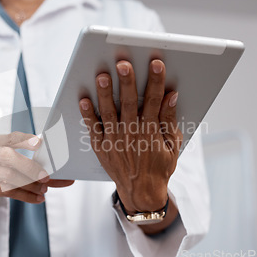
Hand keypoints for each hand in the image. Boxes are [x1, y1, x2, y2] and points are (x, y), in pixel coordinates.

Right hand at [0, 132, 74, 211]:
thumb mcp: (12, 162)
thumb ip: (35, 165)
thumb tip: (65, 175)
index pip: (11, 137)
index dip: (24, 139)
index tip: (39, 143)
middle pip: (8, 157)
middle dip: (29, 167)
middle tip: (46, 177)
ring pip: (9, 177)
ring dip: (30, 184)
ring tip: (44, 189)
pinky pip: (7, 192)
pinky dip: (25, 196)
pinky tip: (38, 198)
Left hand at [78, 59, 181, 212]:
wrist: (141, 192)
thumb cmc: (159, 166)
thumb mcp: (173, 145)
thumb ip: (170, 120)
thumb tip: (171, 96)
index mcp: (151, 132)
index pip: (155, 101)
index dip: (156, 81)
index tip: (156, 64)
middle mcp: (132, 134)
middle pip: (130, 103)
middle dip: (127, 82)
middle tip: (123, 64)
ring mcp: (115, 140)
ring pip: (109, 112)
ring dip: (105, 94)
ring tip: (102, 76)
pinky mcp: (101, 147)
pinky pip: (93, 129)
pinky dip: (87, 115)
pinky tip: (83, 100)